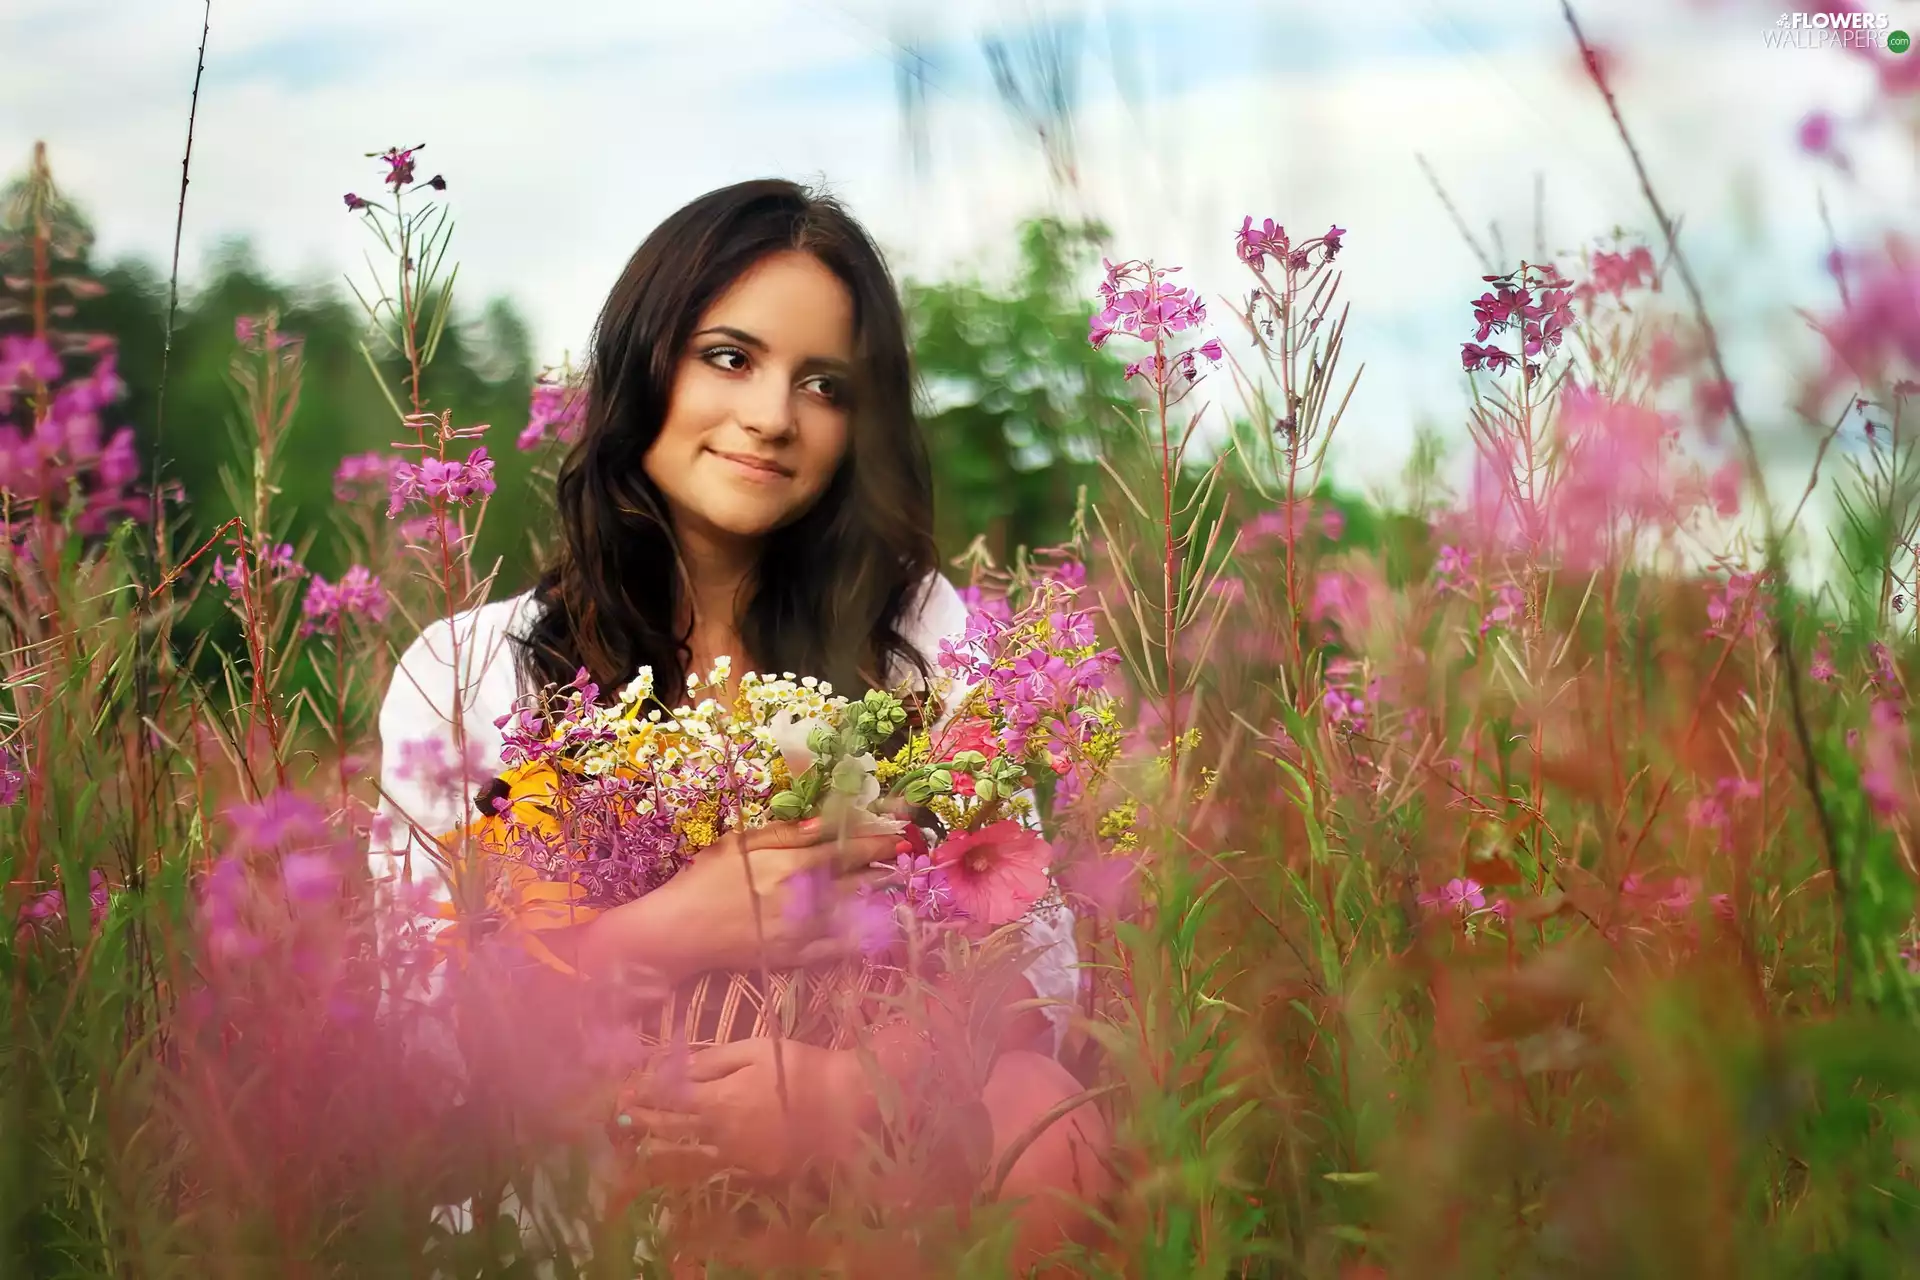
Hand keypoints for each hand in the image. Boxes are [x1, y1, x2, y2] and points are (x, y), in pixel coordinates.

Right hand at [576, 818, 900, 981]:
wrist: (679, 933)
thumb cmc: (704, 881)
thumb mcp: (738, 845)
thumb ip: (782, 834)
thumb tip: (822, 825)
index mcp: (788, 865)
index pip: (844, 849)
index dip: (875, 841)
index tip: (899, 832)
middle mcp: (802, 898)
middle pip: (857, 880)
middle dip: (885, 866)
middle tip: (908, 855)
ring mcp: (802, 931)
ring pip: (854, 912)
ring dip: (879, 896)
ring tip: (898, 884)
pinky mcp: (796, 957)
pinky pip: (838, 948)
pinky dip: (861, 936)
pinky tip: (878, 928)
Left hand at [618, 1037, 866, 1180]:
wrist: (843, 1104)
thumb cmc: (799, 1068)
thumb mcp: (756, 1050)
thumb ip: (714, 1060)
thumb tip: (679, 1068)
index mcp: (717, 1101)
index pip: (669, 1099)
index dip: (645, 1094)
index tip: (625, 1090)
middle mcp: (719, 1134)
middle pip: (671, 1130)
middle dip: (644, 1121)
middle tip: (620, 1118)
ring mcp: (736, 1157)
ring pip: (688, 1157)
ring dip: (661, 1151)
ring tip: (641, 1147)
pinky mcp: (755, 1172)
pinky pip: (715, 1170)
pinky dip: (694, 1167)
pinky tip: (684, 1165)